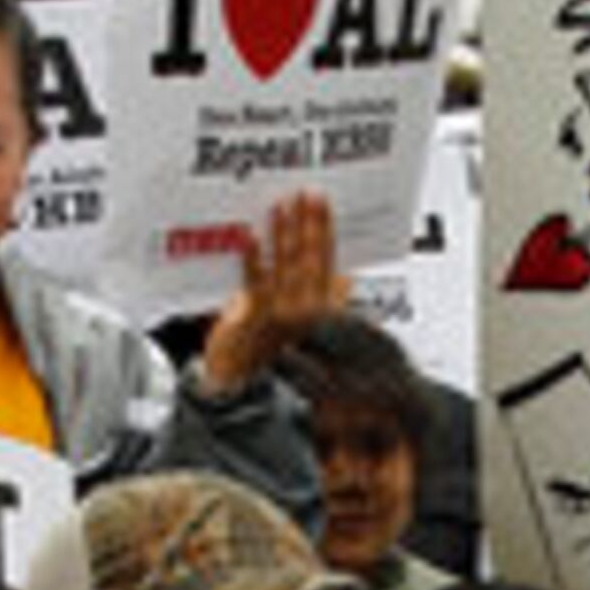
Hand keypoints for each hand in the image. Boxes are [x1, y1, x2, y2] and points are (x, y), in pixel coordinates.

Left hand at [199, 191, 345, 394]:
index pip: (328, 263)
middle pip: (310, 261)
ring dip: (284, 235)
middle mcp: (306, 314)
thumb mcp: (311, 331)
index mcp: (322, 313)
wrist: (247, 394)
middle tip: (306, 195)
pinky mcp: (256, 322)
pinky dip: (253, 261)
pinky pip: (255, 286)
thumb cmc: (276, 365)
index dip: (325, 231)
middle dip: (308, 225)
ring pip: (286, 268)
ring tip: (282, 206)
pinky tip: (251, 238)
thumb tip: (342, 281)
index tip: (323, 205)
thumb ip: (327, 303)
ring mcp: (281, 317)